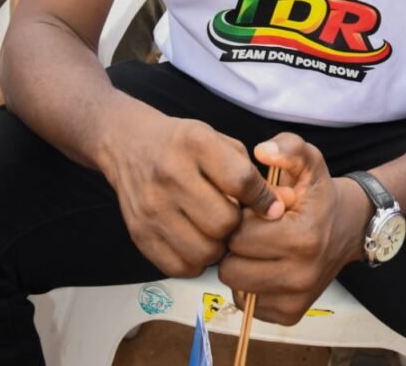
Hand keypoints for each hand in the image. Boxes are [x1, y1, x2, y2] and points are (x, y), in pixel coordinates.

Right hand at [99, 102, 284, 277]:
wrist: (128, 145)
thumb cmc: (182, 144)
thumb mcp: (216, 139)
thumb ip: (247, 171)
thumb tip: (278, 209)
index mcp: (195, 142)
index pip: (241, 180)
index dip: (263, 199)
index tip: (272, 207)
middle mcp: (170, 173)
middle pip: (224, 222)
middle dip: (237, 225)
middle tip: (234, 219)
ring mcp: (151, 206)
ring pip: (204, 250)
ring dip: (218, 247)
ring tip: (215, 231)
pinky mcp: (139, 233)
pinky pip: (180, 266)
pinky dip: (195, 261)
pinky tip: (196, 241)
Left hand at [220, 134, 370, 325]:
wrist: (350, 227)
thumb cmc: (320, 194)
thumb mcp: (309, 160)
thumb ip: (287, 147)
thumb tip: (262, 151)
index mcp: (302, 238)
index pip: (239, 236)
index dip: (240, 219)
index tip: (255, 211)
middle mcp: (300, 275)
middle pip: (232, 267)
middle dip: (236, 245)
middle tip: (253, 229)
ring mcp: (296, 299)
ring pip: (236, 287)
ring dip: (241, 266)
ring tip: (258, 246)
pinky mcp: (291, 315)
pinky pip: (248, 303)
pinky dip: (250, 285)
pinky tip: (265, 265)